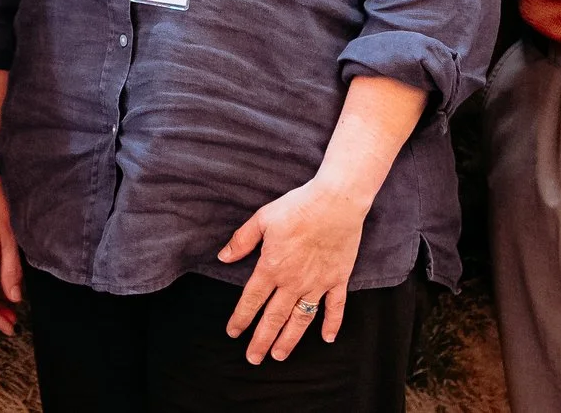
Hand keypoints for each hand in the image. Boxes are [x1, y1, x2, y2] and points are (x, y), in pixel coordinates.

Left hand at [216, 175, 369, 363]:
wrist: (336, 202)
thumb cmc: (298, 207)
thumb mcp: (262, 218)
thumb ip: (242, 241)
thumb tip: (223, 257)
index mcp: (272, 266)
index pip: (252, 300)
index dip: (241, 318)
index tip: (233, 333)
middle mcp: (293, 281)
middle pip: (274, 317)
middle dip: (262, 339)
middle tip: (253, 359)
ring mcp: (317, 283)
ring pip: (301, 319)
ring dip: (290, 339)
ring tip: (279, 355)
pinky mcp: (338, 280)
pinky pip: (335, 307)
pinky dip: (331, 324)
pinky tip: (327, 338)